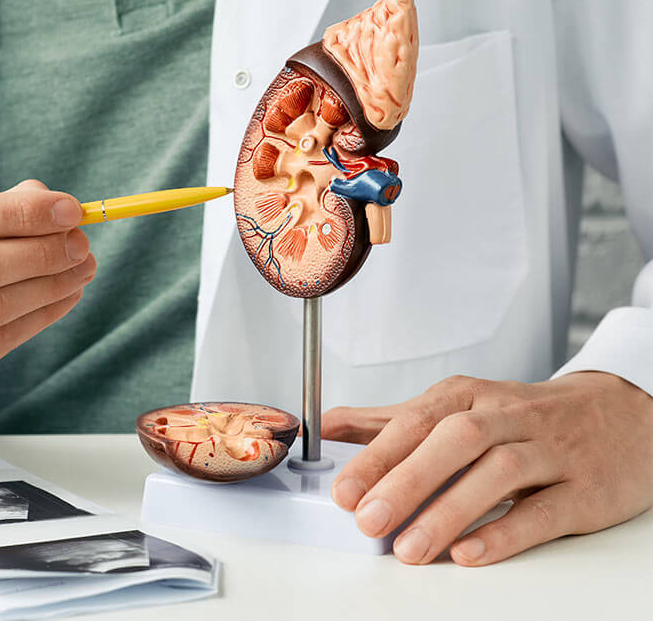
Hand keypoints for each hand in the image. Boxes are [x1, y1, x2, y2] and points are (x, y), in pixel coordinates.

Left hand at [321, 372, 652, 565]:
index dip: (378, 455)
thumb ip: (391, 420)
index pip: (416, 420)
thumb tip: (327, 428)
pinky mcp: (584, 490)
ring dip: (449, 510)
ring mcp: (549, 452)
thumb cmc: (524, 417)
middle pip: (455, 440)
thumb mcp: (459, 406)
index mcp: (470, 396)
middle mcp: (509, 417)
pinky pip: (544, 510)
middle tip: (368, 520)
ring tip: (410, 547)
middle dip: (406, 480)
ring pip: (498, 472)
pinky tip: (470, 552)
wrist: (621, 415)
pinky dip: (505, 532)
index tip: (344, 490)